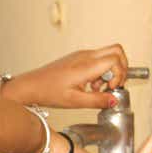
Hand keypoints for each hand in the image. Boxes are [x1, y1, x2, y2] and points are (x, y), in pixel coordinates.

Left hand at [0, 45, 129, 109]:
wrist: (30, 86)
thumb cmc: (48, 92)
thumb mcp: (75, 101)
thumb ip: (97, 100)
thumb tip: (115, 100)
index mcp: (86, 65)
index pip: (116, 60)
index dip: (120, 75)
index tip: (111, 88)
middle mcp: (86, 56)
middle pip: (117, 50)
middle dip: (121, 69)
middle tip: (112, 85)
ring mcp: (81, 55)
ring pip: (108, 55)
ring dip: (109, 72)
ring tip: (96, 88)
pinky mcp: (77, 58)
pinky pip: (97, 59)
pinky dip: (100, 71)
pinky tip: (89, 85)